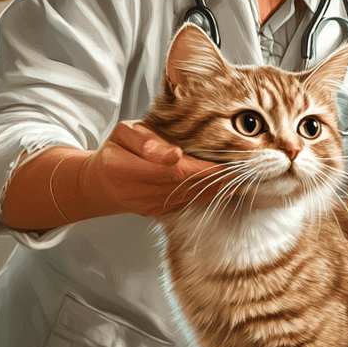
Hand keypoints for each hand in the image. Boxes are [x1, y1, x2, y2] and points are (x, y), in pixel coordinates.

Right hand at [76, 121, 233, 217]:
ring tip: (245, 177)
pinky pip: (188, 203)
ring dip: (219, 188)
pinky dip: (209, 194)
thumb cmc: (115, 150)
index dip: (202, 168)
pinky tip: (229, 187)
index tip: (228, 162)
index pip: (172, 171)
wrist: (100, 183)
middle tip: (247, 168)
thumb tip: (174, 154)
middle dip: (218, 178)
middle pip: (185, 186)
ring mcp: (148, 206)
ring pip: (190, 197)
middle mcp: (136, 193)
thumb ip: (146, 141)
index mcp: (122, 169)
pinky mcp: (158, 212)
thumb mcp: (123, 133)